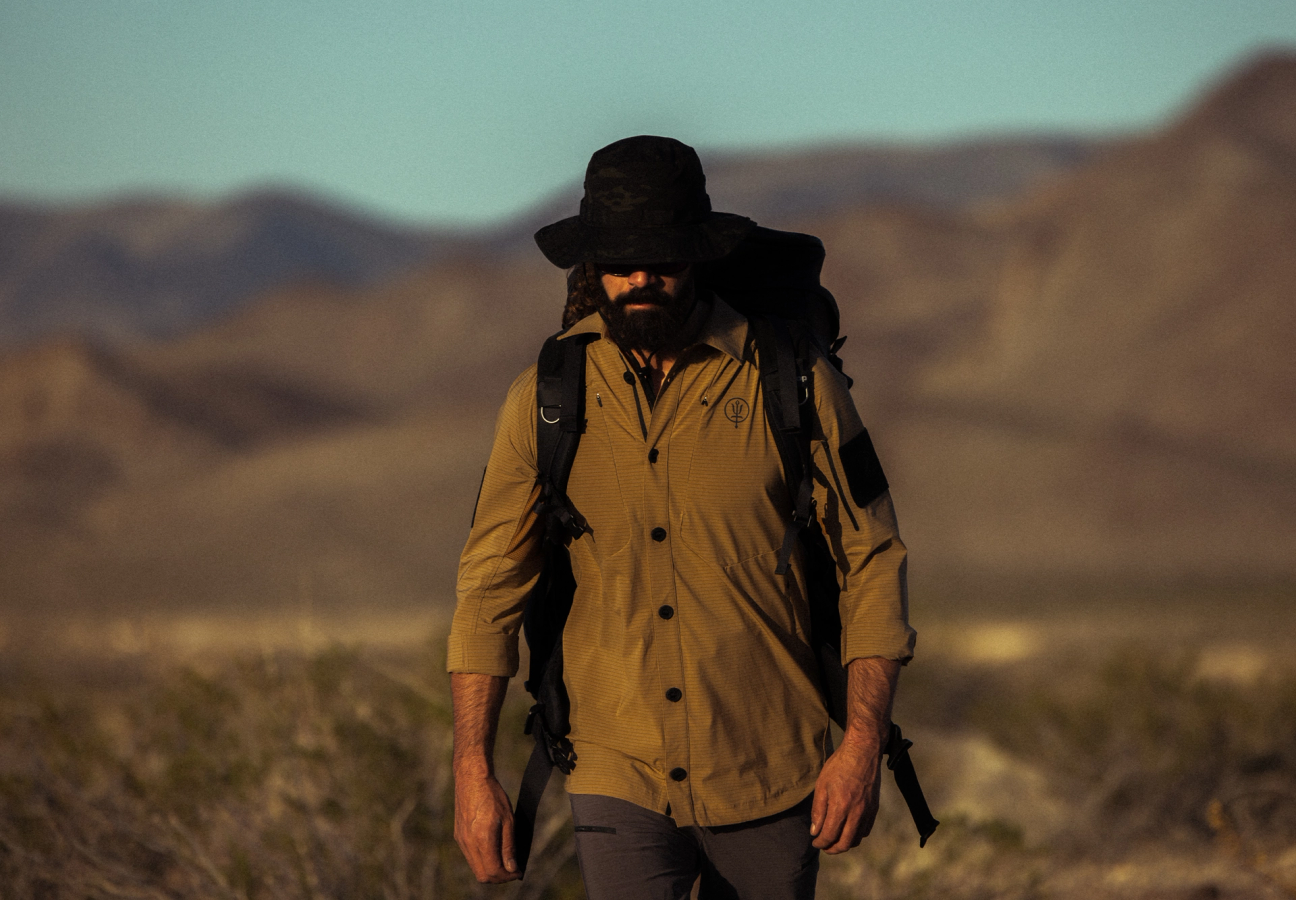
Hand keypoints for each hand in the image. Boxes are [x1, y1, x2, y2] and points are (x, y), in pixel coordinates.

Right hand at [454, 770, 519, 882]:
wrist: (472, 779)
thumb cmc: (493, 795)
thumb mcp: (508, 820)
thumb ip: (509, 847)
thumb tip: (512, 868)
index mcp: (482, 839)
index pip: (493, 871)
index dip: (508, 876)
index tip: (518, 872)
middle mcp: (468, 843)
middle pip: (483, 875)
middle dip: (499, 877)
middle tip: (512, 870)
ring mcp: (461, 840)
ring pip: (476, 868)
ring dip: (490, 869)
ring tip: (505, 861)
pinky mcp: (458, 836)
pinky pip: (470, 857)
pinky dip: (482, 860)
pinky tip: (493, 850)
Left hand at [809, 732, 882, 853]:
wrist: (863, 752)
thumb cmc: (839, 765)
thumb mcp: (822, 785)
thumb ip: (818, 810)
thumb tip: (815, 831)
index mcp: (841, 807)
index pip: (830, 835)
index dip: (820, 843)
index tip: (815, 842)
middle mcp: (857, 813)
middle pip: (845, 843)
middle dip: (832, 848)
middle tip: (824, 846)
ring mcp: (868, 812)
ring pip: (857, 839)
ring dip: (845, 843)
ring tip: (834, 839)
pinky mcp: (874, 808)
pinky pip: (866, 830)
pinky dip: (856, 835)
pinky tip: (848, 829)